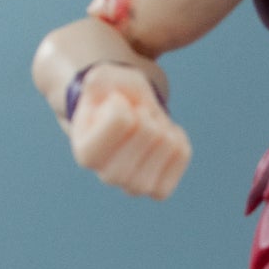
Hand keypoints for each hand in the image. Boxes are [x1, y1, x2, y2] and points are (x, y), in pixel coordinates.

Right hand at [68, 64, 190, 199]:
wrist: (122, 117)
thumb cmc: (110, 97)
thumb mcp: (102, 79)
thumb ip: (101, 82)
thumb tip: (114, 95)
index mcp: (86, 154)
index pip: (122, 118)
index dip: (123, 102)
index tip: (114, 105)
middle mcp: (108, 177)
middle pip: (149, 131)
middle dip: (145, 112)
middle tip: (132, 114)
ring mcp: (136, 187)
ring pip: (169, 144)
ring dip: (161, 124)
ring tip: (144, 124)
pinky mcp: (159, 189)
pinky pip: (183, 153)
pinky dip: (176, 136)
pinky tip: (159, 135)